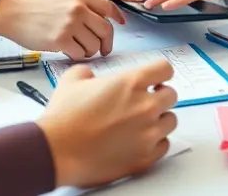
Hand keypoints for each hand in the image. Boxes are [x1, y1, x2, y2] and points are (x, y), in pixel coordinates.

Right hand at [0, 0, 141, 58]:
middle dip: (107, 42)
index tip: (133, 11)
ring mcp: (70, 22)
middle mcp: (79, 5)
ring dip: (90, 50)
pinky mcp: (61, 38)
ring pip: (95, 44)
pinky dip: (78, 56)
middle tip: (104, 49)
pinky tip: (68, 51)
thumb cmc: (39, 6)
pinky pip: (80, 53)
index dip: (125, 7)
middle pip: (107, 28)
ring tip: (79, 48)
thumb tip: (110, 17)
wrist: (14, 13)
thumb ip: (87, 0)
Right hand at [38, 60, 178, 187]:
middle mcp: (145, 107)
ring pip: (170, 121)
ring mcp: (148, 134)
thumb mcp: (73, 79)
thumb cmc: (63, 117)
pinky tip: (138, 141)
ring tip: (140, 123)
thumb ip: (90, 72)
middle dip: (159, 96)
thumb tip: (92, 77)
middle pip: (171, 95)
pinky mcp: (145, 158)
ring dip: (158, 120)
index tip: (155, 79)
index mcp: (131, 84)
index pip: (164, 70)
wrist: (56, 150)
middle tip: (144, 101)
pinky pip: (163, 145)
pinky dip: (154, 143)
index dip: (159, 73)